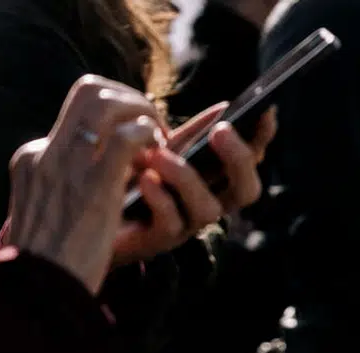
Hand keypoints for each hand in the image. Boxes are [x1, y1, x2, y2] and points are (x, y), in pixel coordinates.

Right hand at [5, 75, 162, 294]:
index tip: (139, 128)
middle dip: (131, 98)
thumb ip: (72, 188)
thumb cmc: (51, 261)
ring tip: (161, 140)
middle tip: (156, 128)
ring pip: (107, 101)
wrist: (36, 288)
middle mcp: (47, 153)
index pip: (76, 108)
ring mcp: (68, 165)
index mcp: (34, 159)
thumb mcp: (51, 213)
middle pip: (89, 89)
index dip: (115, 109)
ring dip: (143, 112)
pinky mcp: (94, 185)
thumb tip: (112, 174)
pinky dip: (149, 138)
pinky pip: (128, 137)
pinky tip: (161, 157)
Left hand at [111, 103, 276, 266]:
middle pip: (246, 190)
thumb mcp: (165, 149)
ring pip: (209, 209)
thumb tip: (226, 107)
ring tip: (158, 154)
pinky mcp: (159, 239)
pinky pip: (171, 223)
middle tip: (221, 132)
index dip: (262, 137)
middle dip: (239, 160)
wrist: (95, 209)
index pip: (253, 159)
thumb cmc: (133, 176)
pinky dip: (161, 199)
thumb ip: (194, 134)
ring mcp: (187, 223)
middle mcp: (210, 202)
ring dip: (187, 178)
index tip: (265, 109)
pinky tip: (145, 181)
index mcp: (218, 179)